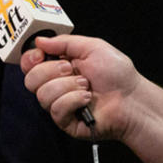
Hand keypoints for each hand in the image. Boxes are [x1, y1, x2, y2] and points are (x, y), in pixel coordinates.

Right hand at [21, 34, 141, 140]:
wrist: (133, 99)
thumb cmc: (118, 75)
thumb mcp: (92, 47)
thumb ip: (64, 42)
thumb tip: (40, 40)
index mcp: (59, 67)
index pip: (30, 64)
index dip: (30, 59)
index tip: (40, 54)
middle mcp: (57, 86)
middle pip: (30, 80)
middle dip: (52, 71)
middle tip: (71, 69)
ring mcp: (60, 104)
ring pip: (42, 95)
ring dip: (67, 86)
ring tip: (86, 86)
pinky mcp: (66, 121)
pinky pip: (56, 109)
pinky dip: (73, 100)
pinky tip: (87, 99)